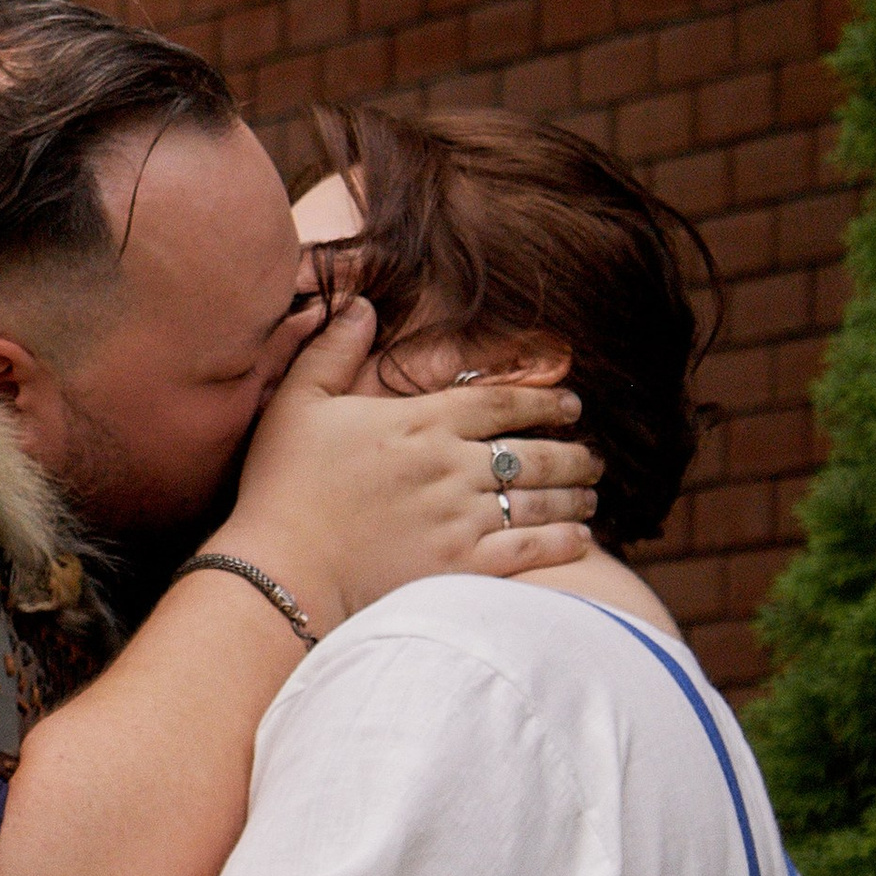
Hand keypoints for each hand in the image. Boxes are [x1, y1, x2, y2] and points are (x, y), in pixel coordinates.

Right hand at [218, 301, 599, 630]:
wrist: (282, 571)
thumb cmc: (283, 486)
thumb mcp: (297, 403)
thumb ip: (333, 349)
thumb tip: (363, 305)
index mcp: (420, 422)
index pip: (501, 402)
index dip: (544, 400)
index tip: (571, 404)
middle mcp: (451, 466)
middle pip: (534, 452)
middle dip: (572, 452)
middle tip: (593, 455)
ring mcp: (461, 518)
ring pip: (539, 499)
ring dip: (574, 495)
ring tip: (590, 494)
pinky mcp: (461, 567)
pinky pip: (531, 549)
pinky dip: (563, 541)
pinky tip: (581, 538)